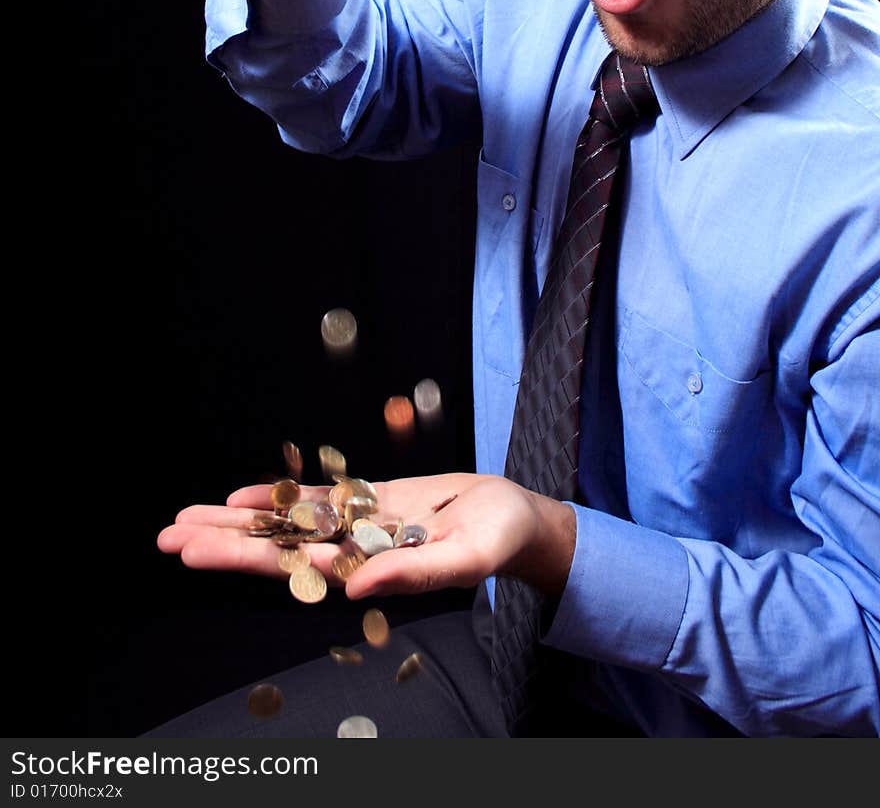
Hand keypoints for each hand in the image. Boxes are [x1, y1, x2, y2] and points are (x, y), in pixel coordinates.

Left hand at [157, 473, 575, 598]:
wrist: (513, 516)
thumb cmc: (496, 542)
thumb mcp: (463, 558)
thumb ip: (413, 575)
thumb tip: (357, 589)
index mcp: (369, 573)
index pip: (294, 569)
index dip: (249, 558)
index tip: (201, 549)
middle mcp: (351, 553)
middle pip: (274, 548)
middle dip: (221, 543)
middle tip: (168, 538)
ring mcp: (354, 527)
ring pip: (284, 524)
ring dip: (236, 523)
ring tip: (184, 520)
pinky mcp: (365, 502)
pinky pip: (313, 502)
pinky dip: (276, 498)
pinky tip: (241, 497)